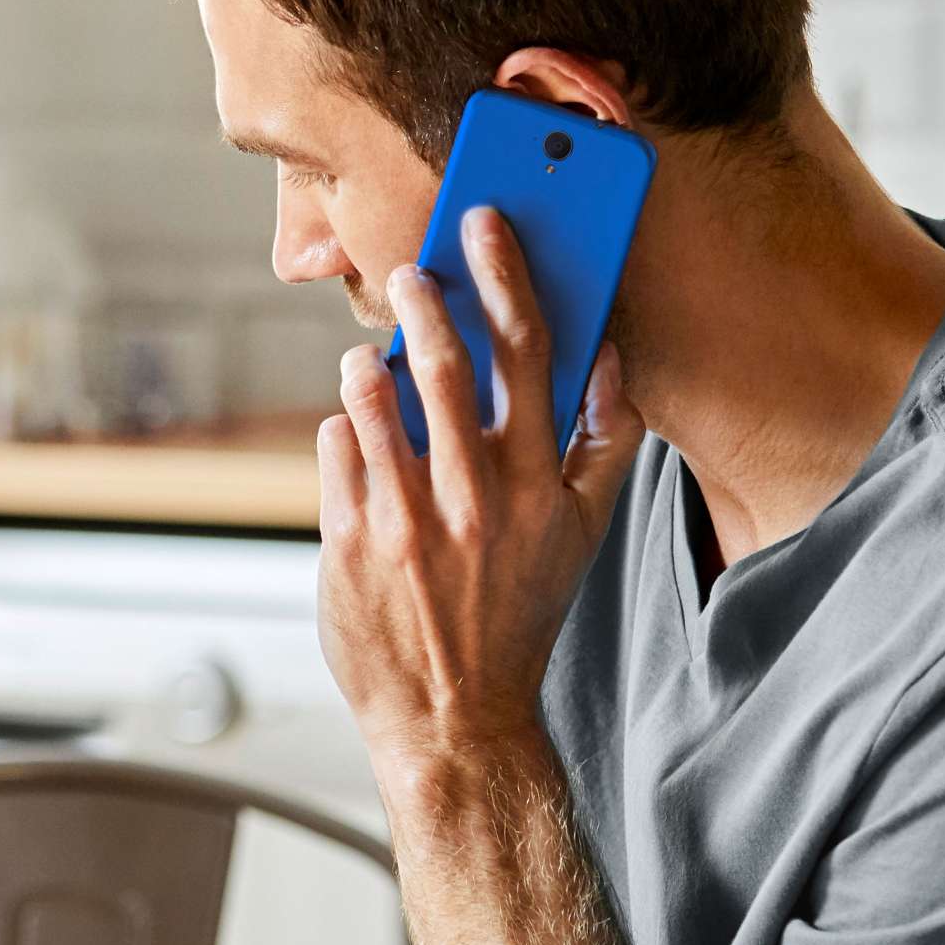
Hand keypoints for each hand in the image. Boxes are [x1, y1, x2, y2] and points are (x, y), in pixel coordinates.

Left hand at [322, 208, 644, 799]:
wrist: (456, 716)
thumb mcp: (584, 533)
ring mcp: (406, 523)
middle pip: (446, 361)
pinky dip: (343, 427)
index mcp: (539, 486)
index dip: (506, 277)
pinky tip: (355, 436)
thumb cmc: (519, 612)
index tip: (485, 227)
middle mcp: (475, 499)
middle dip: (423, 298)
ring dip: (370, 363)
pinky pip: (335, 449)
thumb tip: (609, 353)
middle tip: (409, 274)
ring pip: (374, 398)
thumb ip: (605, 440)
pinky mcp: (349, 543)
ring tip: (372, 361)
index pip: (529, 354)